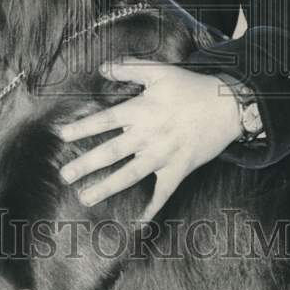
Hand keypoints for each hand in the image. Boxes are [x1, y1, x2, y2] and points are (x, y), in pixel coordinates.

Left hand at [58, 59, 241, 219]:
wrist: (228, 106)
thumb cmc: (190, 87)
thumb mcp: (160, 71)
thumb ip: (129, 68)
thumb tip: (102, 67)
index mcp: (142, 110)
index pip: (105, 120)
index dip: (82, 128)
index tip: (61, 135)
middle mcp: (149, 135)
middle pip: (112, 152)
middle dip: (86, 164)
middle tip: (64, 175)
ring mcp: (164, 156)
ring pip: (130, 175)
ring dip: (107, 188)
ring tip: (85, 198)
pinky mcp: (179, 169)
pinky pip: (163, 193)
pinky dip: (151, 208)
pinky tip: (137, 223)